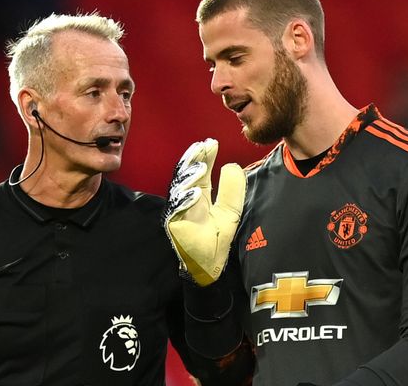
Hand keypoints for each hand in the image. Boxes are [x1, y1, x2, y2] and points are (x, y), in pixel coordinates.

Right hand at [164, 138, 245, 285]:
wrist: (209, 265)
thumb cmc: (217, 238)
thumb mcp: (230, 211)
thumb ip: (232, 190)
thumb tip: (232, 165)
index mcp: (198, 194)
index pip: (199, 171)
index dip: (204, 156)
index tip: (212, 143)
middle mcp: (185, 200)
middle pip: (185, 175)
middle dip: (192, 160)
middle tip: (202, 147)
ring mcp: (178, 211)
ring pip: (179, 189)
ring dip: (189, 177)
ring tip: (201, 167)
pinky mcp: (174, 224)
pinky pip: (178, 210)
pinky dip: (186, 200)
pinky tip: (196, 193)